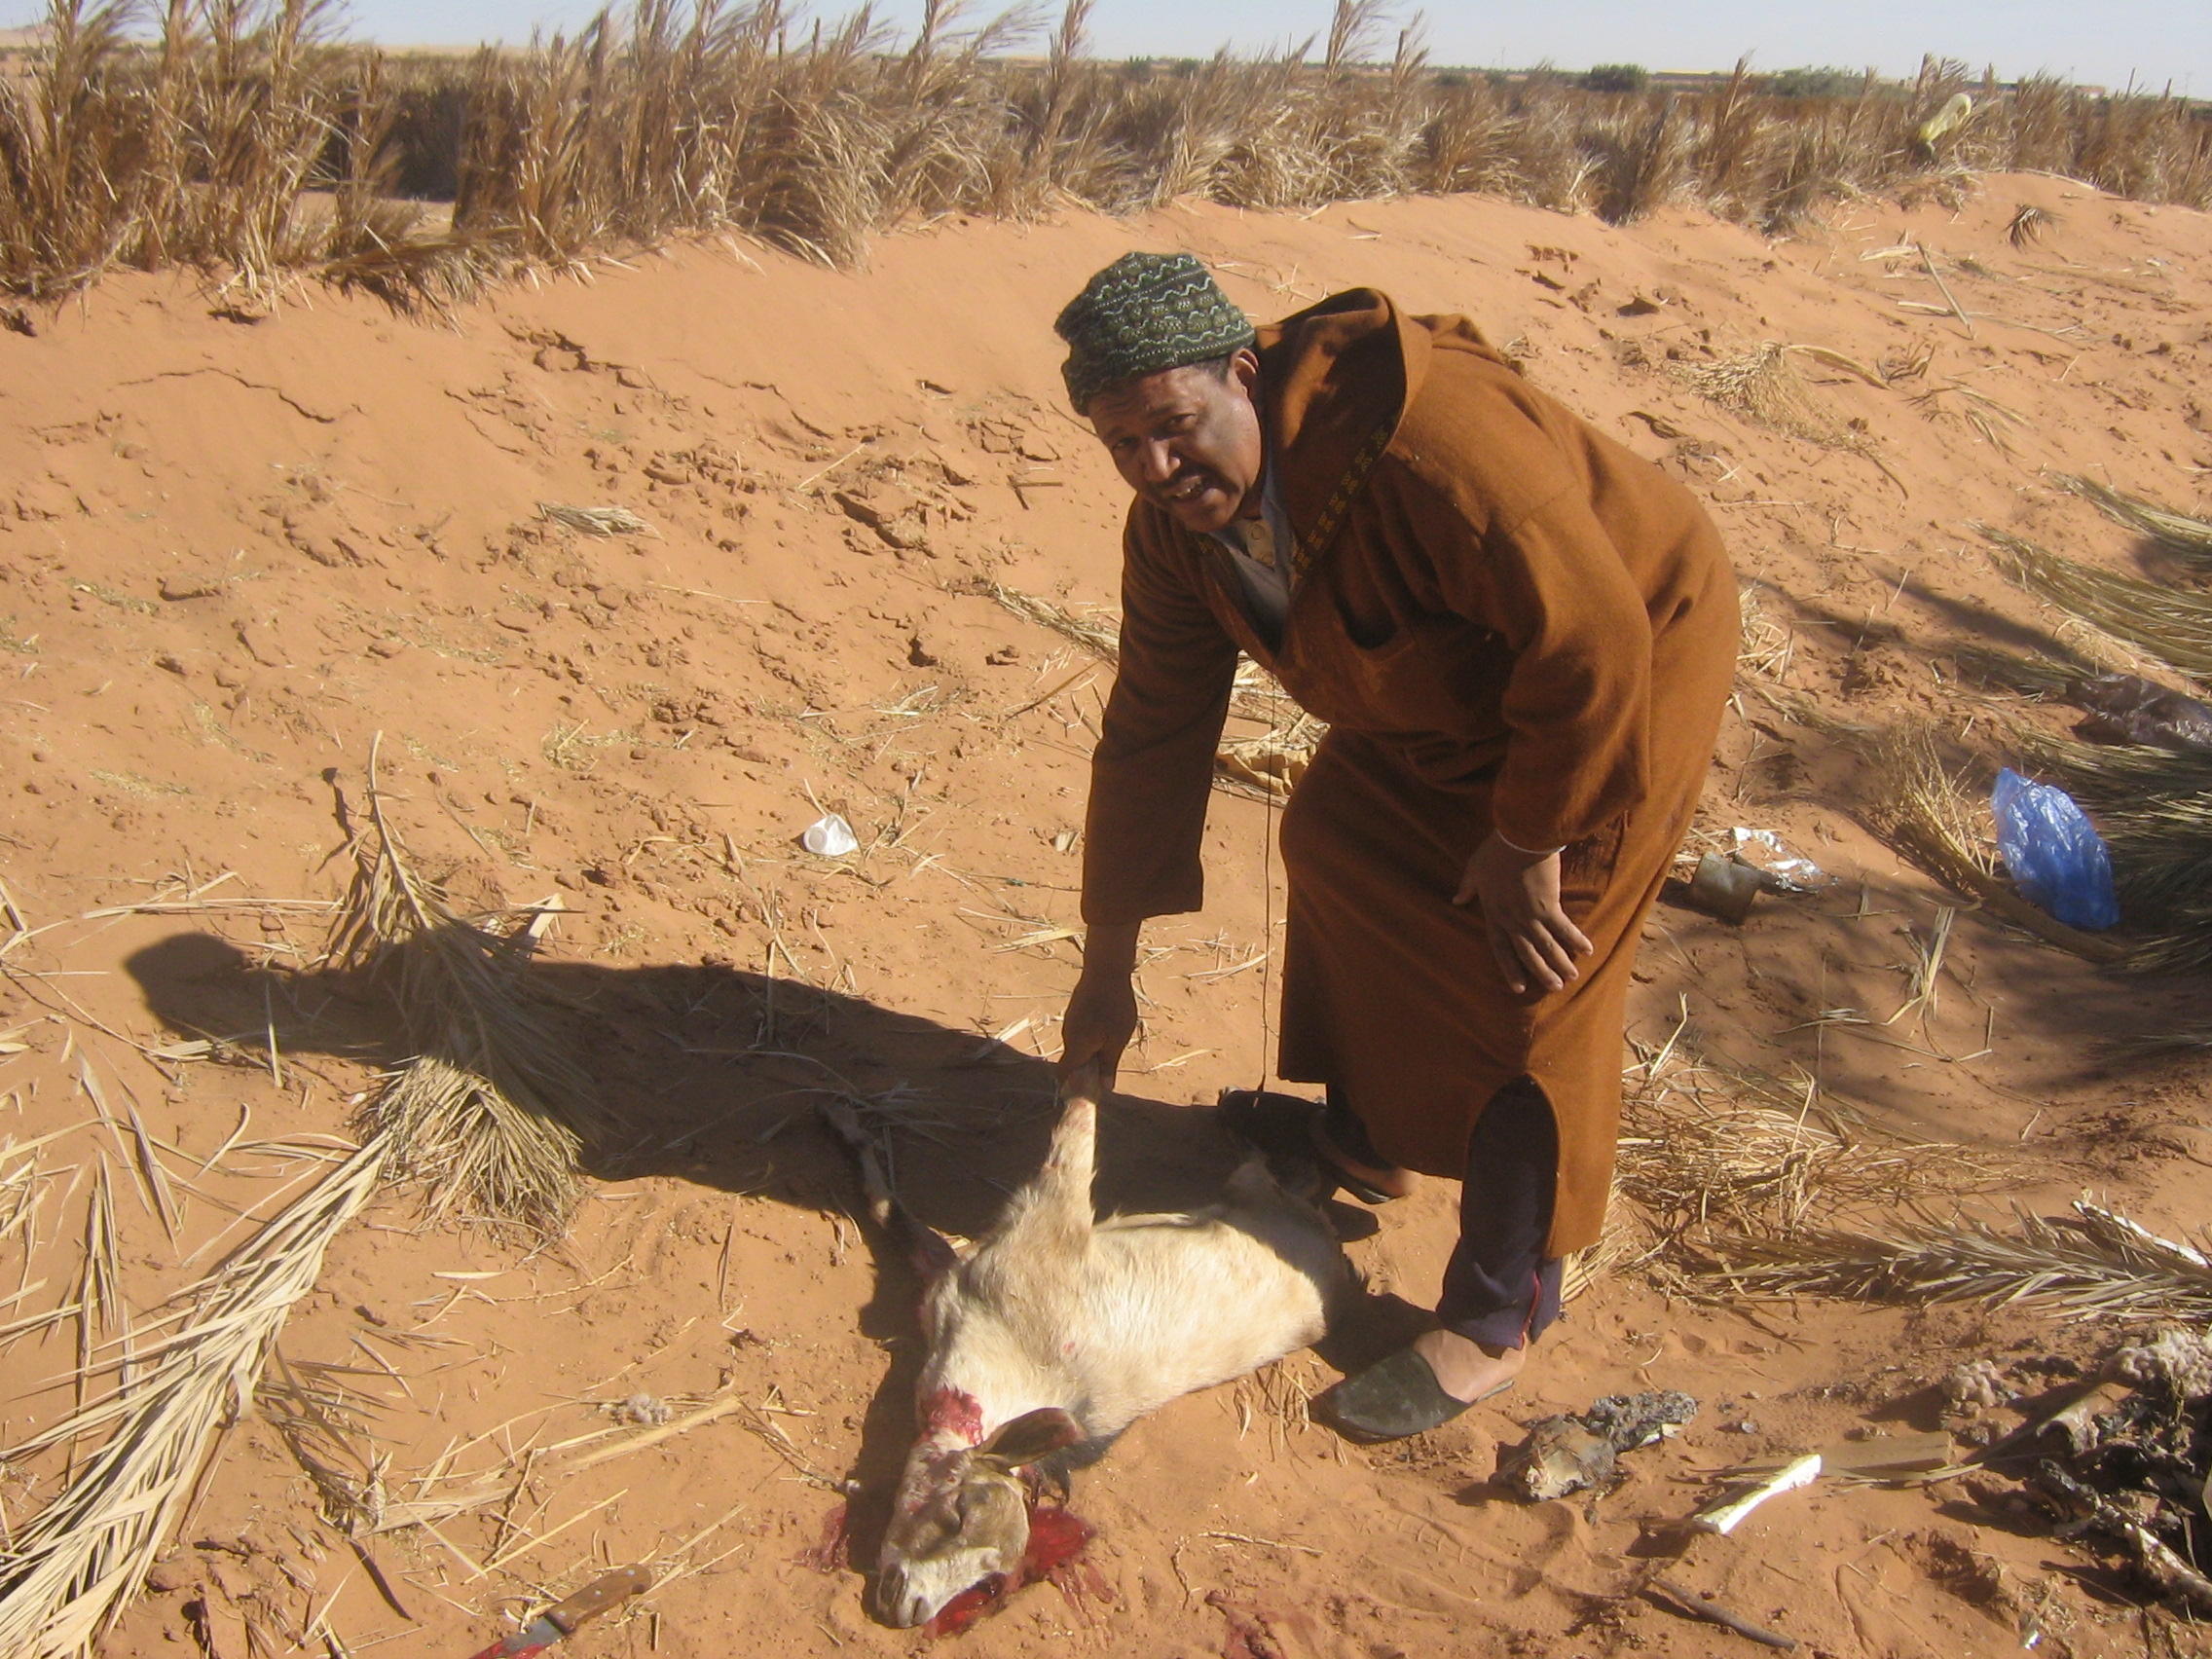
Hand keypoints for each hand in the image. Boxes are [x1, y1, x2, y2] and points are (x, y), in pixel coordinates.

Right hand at [1058, 921, 1139, 1087]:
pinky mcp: (1074, 1012)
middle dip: (1087, 1069)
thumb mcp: (1117, 1040)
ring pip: (1078, 1047)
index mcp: (1076, 1047)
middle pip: (1072, 1062)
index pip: (1063, 1075)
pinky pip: (1080, 1034)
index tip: (1087, 1091)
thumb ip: (1109, 1065)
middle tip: (1109, 1064)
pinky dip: (1091, 1037)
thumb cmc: (1114, 1007)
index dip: (1072, 1087)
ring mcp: (1069, 1023)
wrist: (1105, 970)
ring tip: (1113, 1039)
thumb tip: (1105, 1089)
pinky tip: (1108, 1025)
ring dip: (1092, 1051)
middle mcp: (1068, 1036)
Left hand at [1454, 832, 1593, 994]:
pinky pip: (1564, 928)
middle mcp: (1512, 921)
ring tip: (1571, 977)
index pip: (1500, 948)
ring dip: (1560, 963)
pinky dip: (1576, 940)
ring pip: (1546, 947)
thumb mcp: (1474, 869)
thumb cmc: (1495, 851)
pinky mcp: (1549, 905)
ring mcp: (1530, 916)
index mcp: (1494, 914)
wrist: (1519, 839)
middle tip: (1555, 988)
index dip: (1509, 968)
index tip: (1518, 988)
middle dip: (1542, 972)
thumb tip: (1456, 901)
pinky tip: (1588, 950)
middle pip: (1527, 953)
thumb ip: (1467, 887)